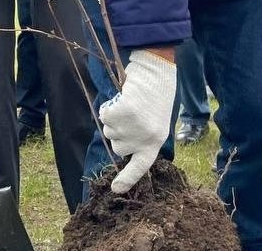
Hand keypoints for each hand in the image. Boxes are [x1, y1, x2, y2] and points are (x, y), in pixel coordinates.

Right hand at [99, 49, 176, 193]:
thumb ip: (143, 137)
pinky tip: (121, 98)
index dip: (127, 179)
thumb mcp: (156, 121)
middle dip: (118, 133)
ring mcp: (134, 127)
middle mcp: (145, 138)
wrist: (156, 71)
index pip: (140, 167)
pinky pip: (105, 116)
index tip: (116, 189)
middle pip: (117, 146)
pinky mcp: (123, 113)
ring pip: (109, 130)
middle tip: (131, 115)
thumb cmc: (156, 94)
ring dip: (113, 118)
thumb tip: (123, 148)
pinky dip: (108, 107)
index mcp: (156, 141)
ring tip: (128, 104)